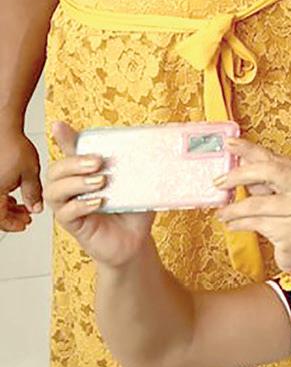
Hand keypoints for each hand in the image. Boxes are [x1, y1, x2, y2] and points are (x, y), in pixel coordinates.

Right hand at [0, 129, 41, 231]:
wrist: (1, 128)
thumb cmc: (12, 147)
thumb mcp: (29, 173)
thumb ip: (33, 194)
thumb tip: (36, 208)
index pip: (1, 220)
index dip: (15, 224)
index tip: (26, 223)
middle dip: (10, 216)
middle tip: (26, 216)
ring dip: (5, 206)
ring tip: (22, 204)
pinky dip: (0, 195)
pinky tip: (11, 192)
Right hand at [44, 122, 155, 267]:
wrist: (136, 240)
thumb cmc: (134, 208)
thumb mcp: (140, 181)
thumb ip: (141, 163)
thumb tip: (160, 138)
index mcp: (85, 172)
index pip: (70, 152)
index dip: (64, 139)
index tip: (60, 126)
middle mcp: (72, 187)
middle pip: (55, 170)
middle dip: (73, 162)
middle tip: (98, 162)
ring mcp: (70, 206)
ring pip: (54, 190)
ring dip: (75, 182)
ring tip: (100, 182)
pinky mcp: (73, 225)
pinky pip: (65, 213)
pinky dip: (80, 205)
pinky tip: (98, 203)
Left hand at [213, 140, 290, 274]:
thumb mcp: (285, 198)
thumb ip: (265, 183)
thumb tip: (239, 163)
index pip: (273, 158)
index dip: (249, 149)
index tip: (227, 143)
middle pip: (270, 171)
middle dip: (239, 175)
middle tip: (218, 182)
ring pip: (257, 203)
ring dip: (233, 209)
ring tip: (222, 213)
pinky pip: (257, 223)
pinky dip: (239, 224)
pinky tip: (232, 225)